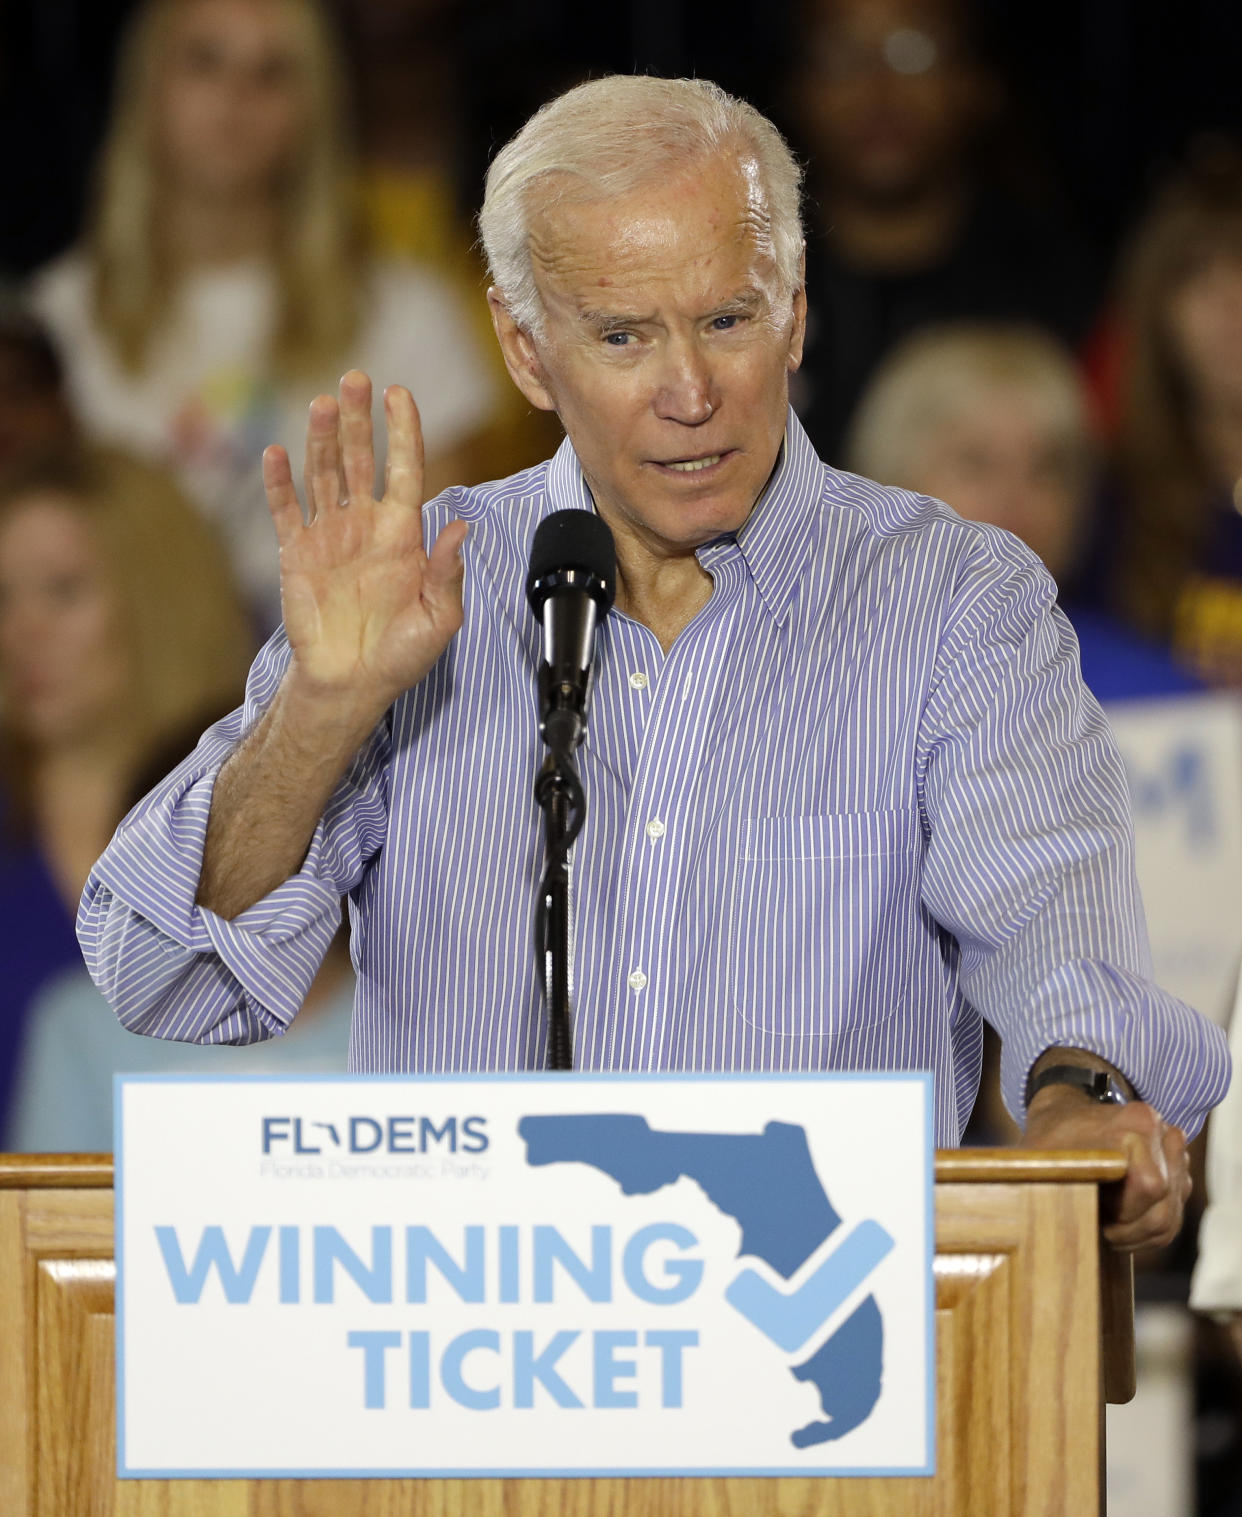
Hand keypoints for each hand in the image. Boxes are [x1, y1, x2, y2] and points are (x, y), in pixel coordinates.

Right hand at [262, 370, 467, 719]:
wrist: (353, 683)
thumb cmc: (402, 654)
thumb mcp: (439, 618)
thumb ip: (446, 572)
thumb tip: (459, 526)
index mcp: (402, 533)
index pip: (405, 469)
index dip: (403, 432)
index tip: (399, 392)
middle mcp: (365, 525)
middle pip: (361, 460)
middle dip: (359, 420)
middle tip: (354, 379)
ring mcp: (329, 535)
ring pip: (324, 475)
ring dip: (322, 439)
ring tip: (323, 403)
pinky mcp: (296, 553)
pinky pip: (286, 510)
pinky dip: (279, 483)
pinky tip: (276, 453)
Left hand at [1022, 1086, 1191, 1250]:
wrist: (1067, 1116)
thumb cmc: (1053, 1136)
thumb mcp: (1042, 1152)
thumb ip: (1050, 1174)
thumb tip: (1051, 1214)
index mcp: (1139, 1123)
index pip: (1149, 1186)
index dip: (1120, 1213)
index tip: (1091, 1213)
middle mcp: (1165, 1135)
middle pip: (1161, 1211)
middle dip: (1126, 1230)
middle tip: (1095, 1226)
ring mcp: (1176, 1156)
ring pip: (1168, 1220)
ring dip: (1134, 1234)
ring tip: (1103, 1225)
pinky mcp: (1178, 1176)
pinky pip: (1171, 1220)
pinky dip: (1143, 1232)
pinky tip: (1117, 1225)